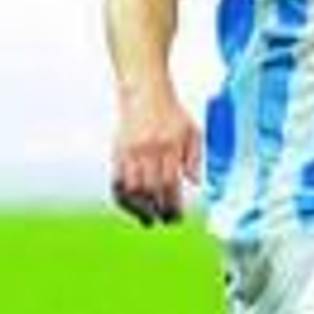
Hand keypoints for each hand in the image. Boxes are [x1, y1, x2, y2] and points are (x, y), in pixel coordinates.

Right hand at [111, 84, 202, 225]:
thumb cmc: (171, 113)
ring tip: (148, 218)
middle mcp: (148, 149)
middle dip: (157, 210)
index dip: (172, 204)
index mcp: (169, 145)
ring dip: (140, 208)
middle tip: (163, 221)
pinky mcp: (117, 151)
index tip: (176, 218)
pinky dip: (123, 197)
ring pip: (132, 188)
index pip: (170, 183)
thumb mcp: (192, 131)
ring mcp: (130, 151)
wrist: (145, 92)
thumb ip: (195, 158)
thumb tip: (196, 183)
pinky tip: (131, 206)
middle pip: (151, 189)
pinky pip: (116, 181)